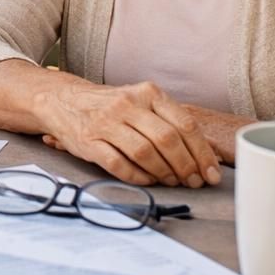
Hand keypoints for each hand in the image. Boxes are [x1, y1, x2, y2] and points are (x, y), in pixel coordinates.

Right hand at [33, 78, 221, 187]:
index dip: (202, 153)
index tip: (211, 172)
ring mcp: (106, 123)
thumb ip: (169, 121)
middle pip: (168, 140)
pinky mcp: (89, 143)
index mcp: (147, 93)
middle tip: (194, 182)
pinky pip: (119, 165)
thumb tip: (204, 155)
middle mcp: (128, 105)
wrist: (63, 100)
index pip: (185, 124)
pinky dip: (138, 177)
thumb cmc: (111, 106)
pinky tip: (148, 180)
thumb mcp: (141, 101)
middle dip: (187, 167)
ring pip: (145, 153)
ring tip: (172, 182)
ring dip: (164, 173)